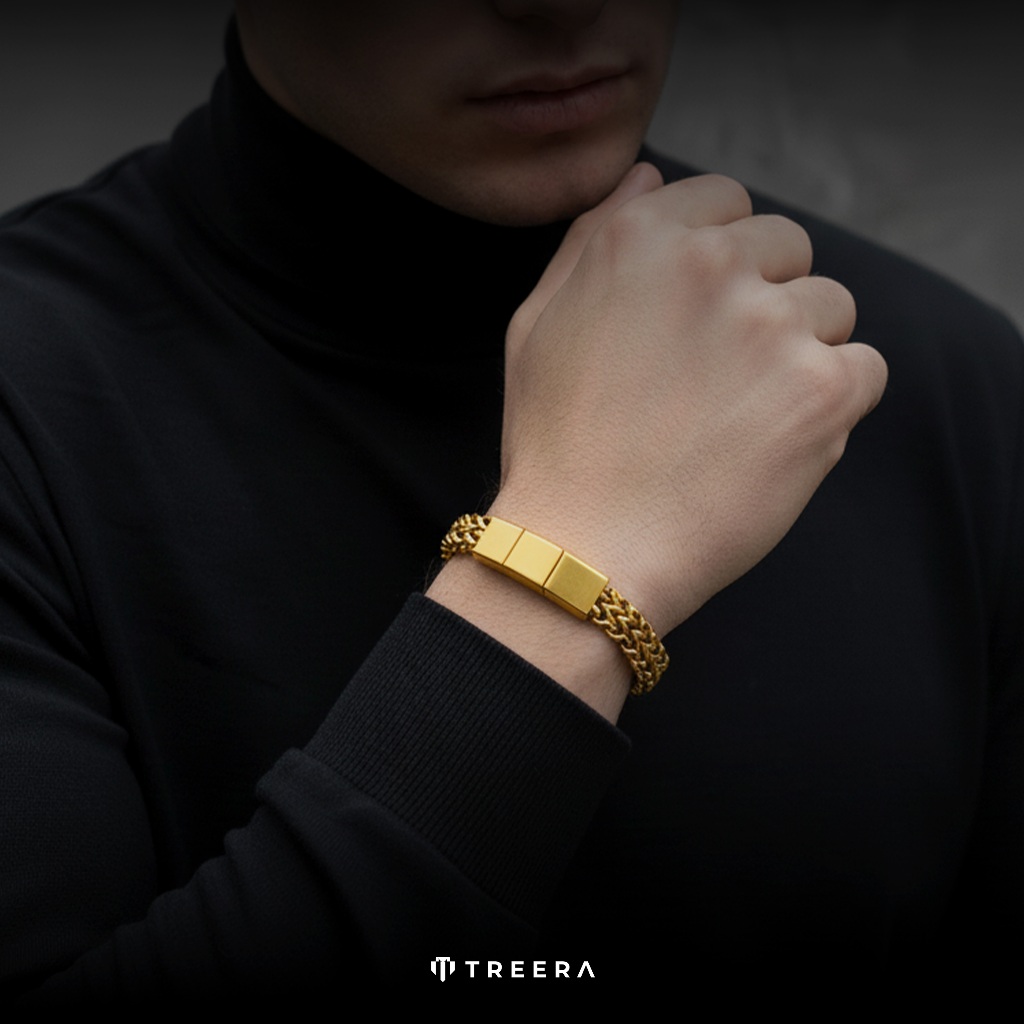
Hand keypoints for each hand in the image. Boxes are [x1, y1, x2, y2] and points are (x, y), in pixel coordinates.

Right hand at [490, 164, 887, 635]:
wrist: (588, 547)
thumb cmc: (555, 443)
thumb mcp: (536, 324)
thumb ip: (590, 237)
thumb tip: (648, 176)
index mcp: (640, 238)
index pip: (726, 199)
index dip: (721, 254)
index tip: (703, 308)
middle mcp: (711, 264)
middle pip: (788, 244)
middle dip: (764, 294)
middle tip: (720, 371)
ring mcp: (772, 324)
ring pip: (832, 305)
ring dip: (801, 348)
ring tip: (744, 414)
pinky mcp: (823, 389)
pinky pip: (864, 368)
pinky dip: (834, 402)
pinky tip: (776, 440)